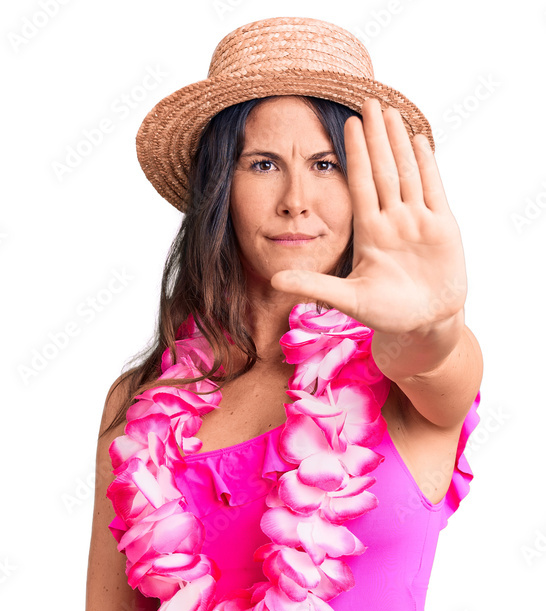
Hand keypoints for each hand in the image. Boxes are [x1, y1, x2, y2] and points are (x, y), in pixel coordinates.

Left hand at [270, 97, 466, 337]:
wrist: (425, 324)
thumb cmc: (388, 313)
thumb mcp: (348, 300)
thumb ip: (313, 286)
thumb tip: (274, 282)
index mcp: (370, 232)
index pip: (362, 184)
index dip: (356, 155)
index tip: (347, 124)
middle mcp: (393, 220)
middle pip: (384, 170)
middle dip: (376, 137)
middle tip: (369, 99)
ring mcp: (418, 221)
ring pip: (408, 173)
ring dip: (400, 142)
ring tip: (391, 111)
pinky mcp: (442, 227)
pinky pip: (433, 189)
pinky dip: (427, 165)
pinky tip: (419, 140)